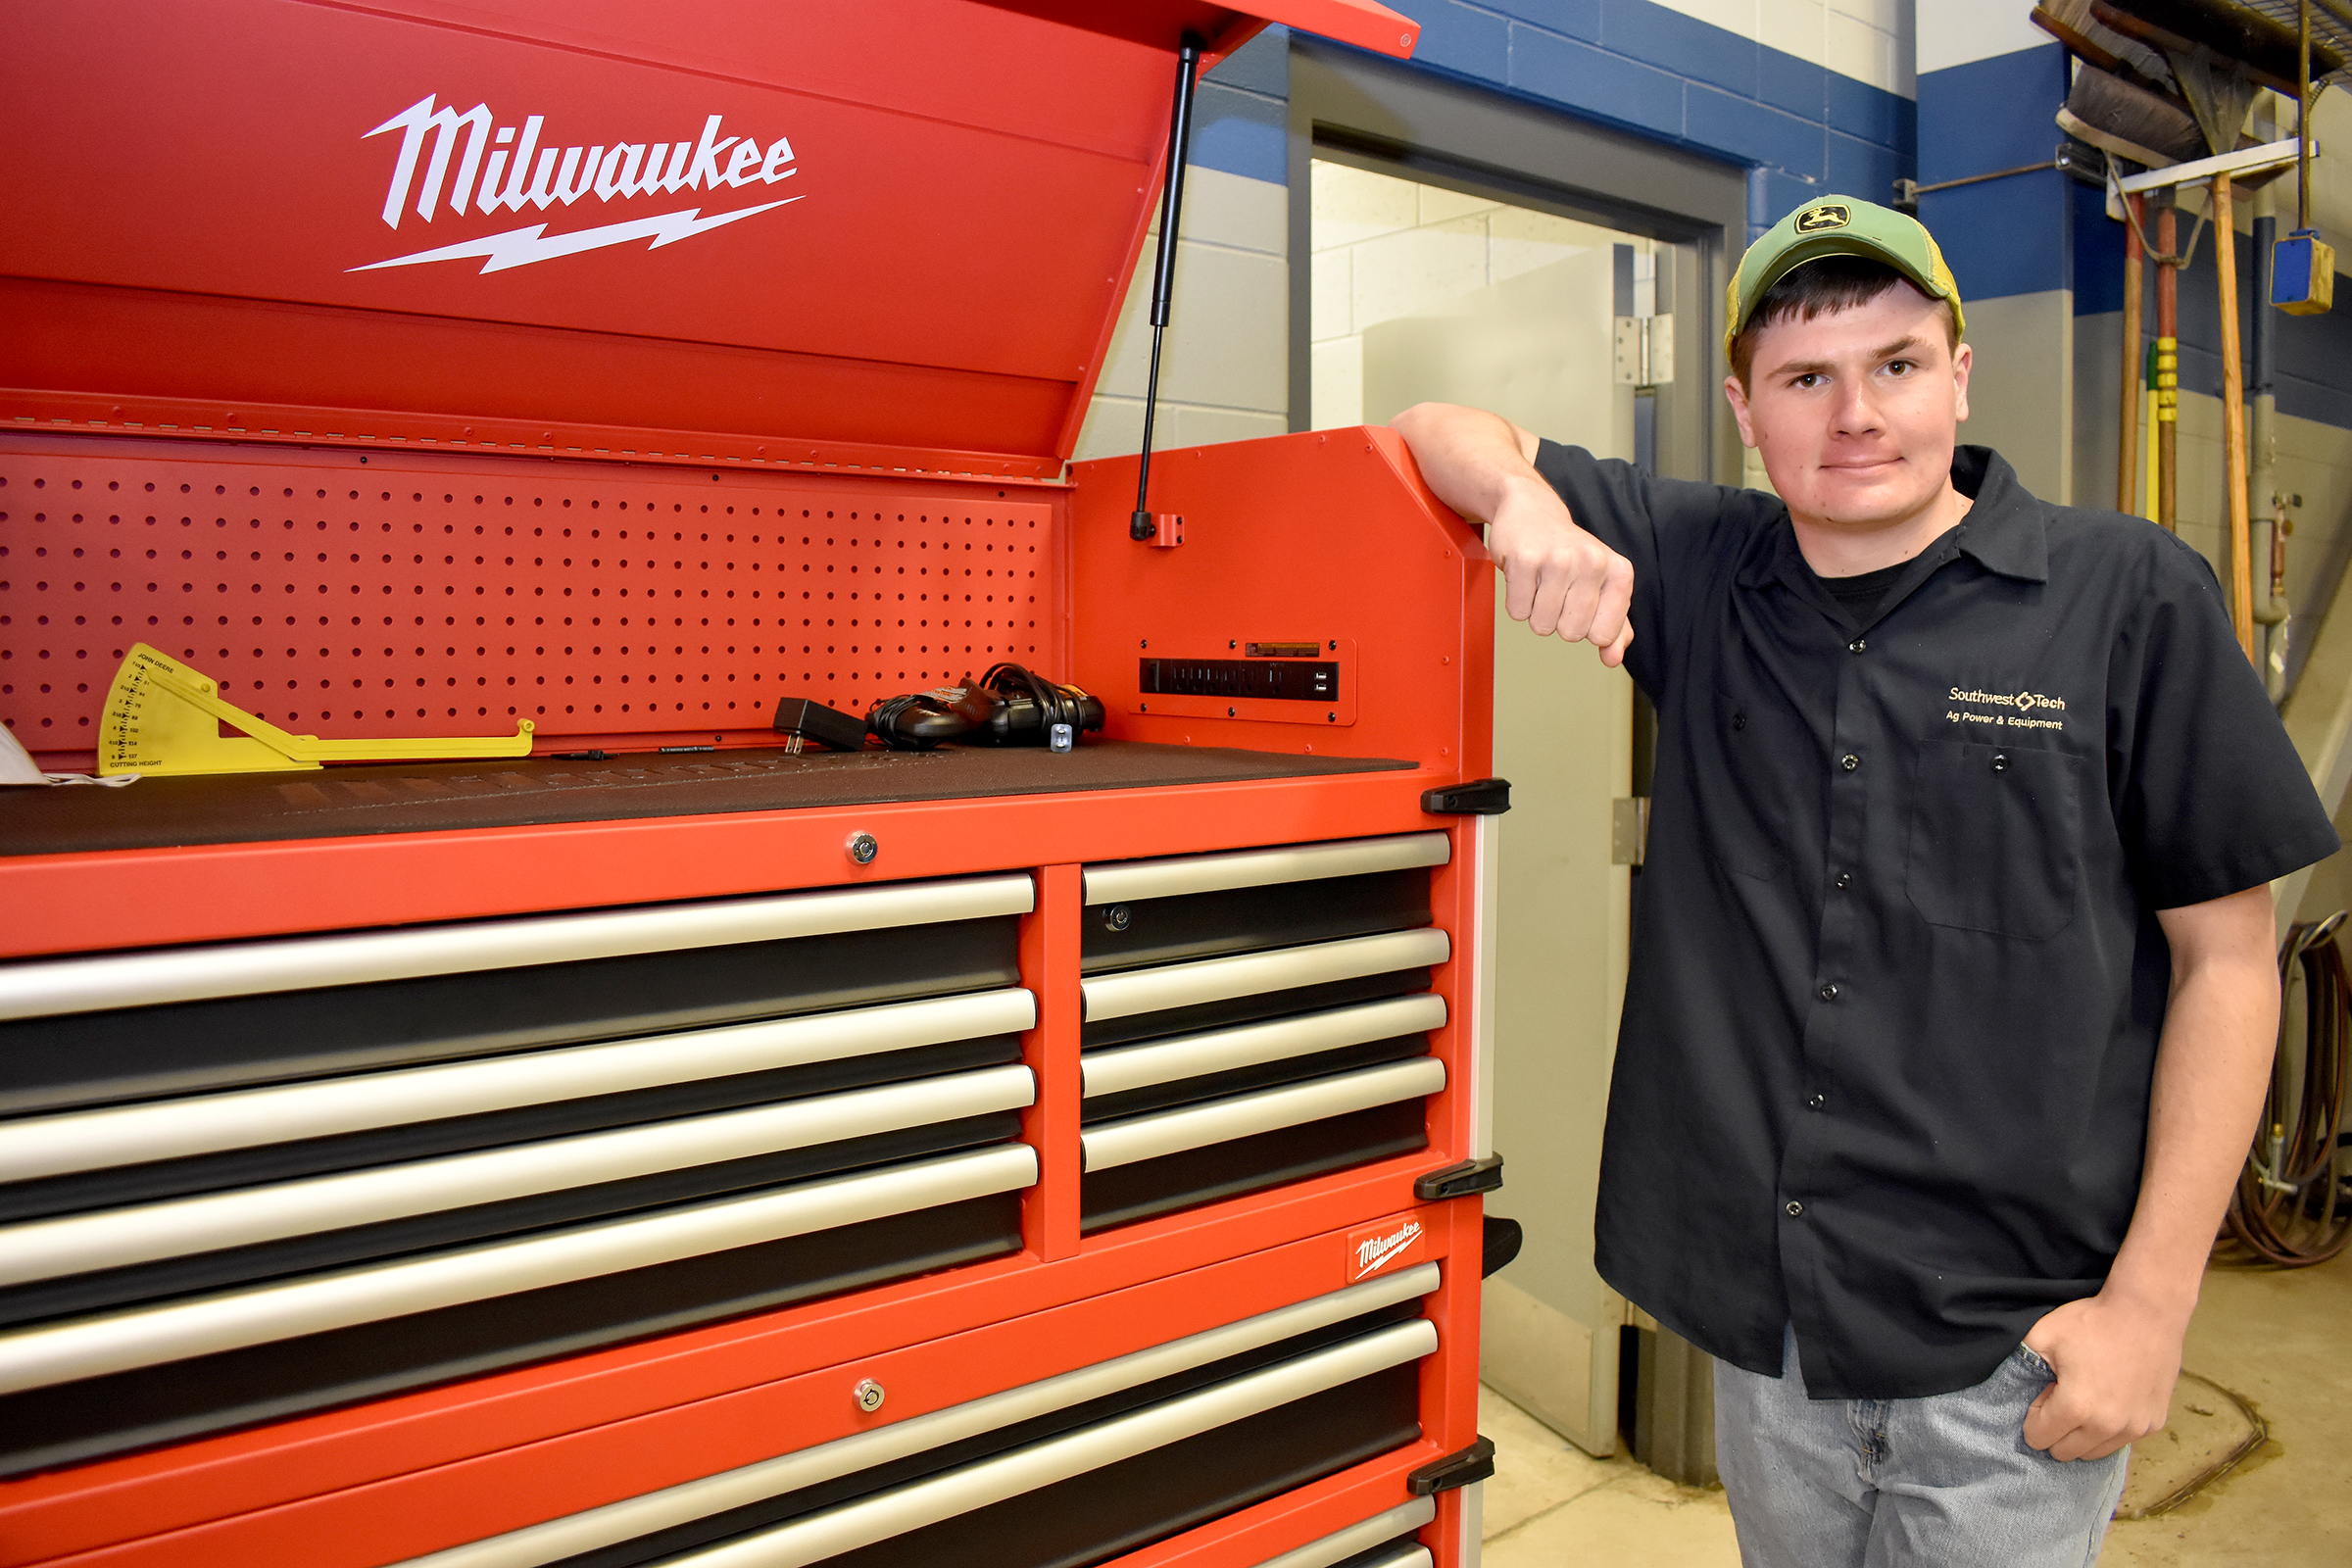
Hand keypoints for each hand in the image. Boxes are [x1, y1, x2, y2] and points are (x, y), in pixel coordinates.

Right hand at [1485, 475, 1635, 665]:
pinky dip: (1516, 602)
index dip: (1586, 627)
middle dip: (1558, 620)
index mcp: (1619, 572)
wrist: (1531, 510)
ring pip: (1542, 625)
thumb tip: (1613, 658)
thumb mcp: (1601, 585)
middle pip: (1572, 634)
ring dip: (1535, 612)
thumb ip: (1613, 625)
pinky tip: (1524, 577)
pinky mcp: (1525, 559)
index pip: (1603, 635)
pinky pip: (1517, 612)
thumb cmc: (1569, 553)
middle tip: (1556, 591)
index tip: (1580, 602)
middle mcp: (1594, 562)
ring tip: (1539, 583)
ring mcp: (1558, 559)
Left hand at [2019, 1291, 2185, 1460]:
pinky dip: (2109, 1429)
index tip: (2045, 1393)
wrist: (2147, 1312)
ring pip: (2094, 1452)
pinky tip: (2110, 1399)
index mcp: (2076, 1407)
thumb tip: (2019, 1394)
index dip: (2034, 1416)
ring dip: (2082, 1434)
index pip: (2038, 1438)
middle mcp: (2107, 1426)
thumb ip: (2022, 1369)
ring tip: (2086, 1399)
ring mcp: (2134, 1428)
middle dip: (2056, 1430)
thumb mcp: (2043, 1336)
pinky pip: (2121, 1441)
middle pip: (2065, 1453)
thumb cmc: (2092, 1321)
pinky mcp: (2153, 1424)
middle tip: (2063, 1396)